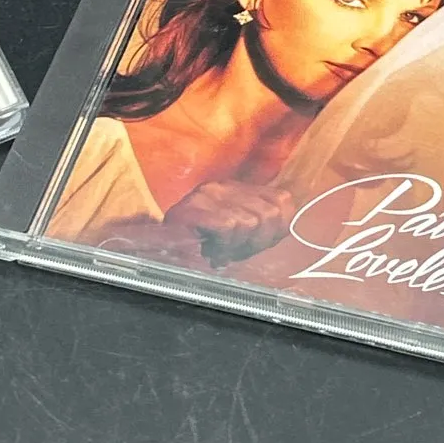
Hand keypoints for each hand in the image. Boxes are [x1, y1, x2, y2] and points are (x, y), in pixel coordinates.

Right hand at [163, 180, 294, 267]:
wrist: (156, 256)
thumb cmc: (200, 252)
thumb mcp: (239, 239)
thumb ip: (263, 229)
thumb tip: (287, 228)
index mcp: (240, 189)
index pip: (283, 201)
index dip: (277, 230)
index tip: (255, 246)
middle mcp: (225, 186)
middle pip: (270, 214)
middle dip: (256, 242)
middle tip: (233, 251)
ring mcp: (209, 194)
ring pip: (250, 222)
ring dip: (237, 246)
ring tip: (219, 250)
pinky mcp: (194, 207)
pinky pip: (228, 226)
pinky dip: (223, 244)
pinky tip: (211, 250)